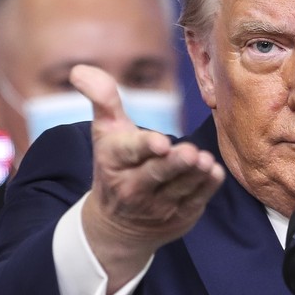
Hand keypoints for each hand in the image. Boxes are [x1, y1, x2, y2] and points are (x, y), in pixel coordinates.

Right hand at [69, 65, 225, 293]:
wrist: (118, 226)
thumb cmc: (116, 165)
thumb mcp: (105, 132)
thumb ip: (102, 99)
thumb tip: (80, 69)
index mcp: (114, 161)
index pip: (129, 151)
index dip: (145, 147)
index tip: (162, 143)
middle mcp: (133, 186)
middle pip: (157, 173)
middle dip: (174, 163)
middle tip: (191, 153)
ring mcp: (157, 205)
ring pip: (180, 187)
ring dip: (195, 174)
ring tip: (205, 161)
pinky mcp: (179, 216)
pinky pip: (196, 201)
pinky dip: (207, 187)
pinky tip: (214, 173)